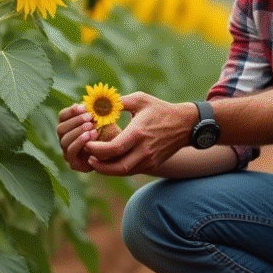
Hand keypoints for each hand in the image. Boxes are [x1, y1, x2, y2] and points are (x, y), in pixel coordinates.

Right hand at [56, 103, 102, 172]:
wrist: (118, 154)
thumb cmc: (109, 134)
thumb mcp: (103, 121)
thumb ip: (95, 111)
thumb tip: (93, 100)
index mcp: (69, 127)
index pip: (62, 116)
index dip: (71, 111)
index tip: (84, 107)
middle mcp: (65, 139)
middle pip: (61, 128)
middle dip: (75, 121)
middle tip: (89, 117)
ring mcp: (68, 152)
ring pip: (64, 140)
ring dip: (77, 131)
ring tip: (91, 127)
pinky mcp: (74, 163)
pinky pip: (70, 152)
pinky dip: (78, 143)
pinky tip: (89, 136)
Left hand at [80, 92, 194, 176]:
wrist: (185, 125)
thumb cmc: (160, 109)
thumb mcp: (140, 100)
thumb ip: (118, 102)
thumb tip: (98, 103)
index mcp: (139, 132)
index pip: (113, 149)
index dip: (96, 150)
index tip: (87, 144)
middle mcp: (144, 149)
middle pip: (116, 166)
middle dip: (98, 165)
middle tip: (88, 156)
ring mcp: (149, 159)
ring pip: (123, 172)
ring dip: (106, 169)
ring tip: (95, 160)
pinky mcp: (152, 164)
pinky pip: (131, 171)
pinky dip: (117, 169)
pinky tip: (109, 161)